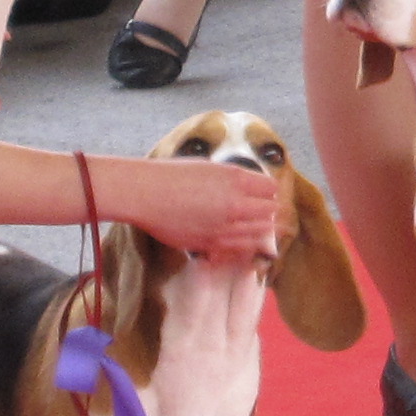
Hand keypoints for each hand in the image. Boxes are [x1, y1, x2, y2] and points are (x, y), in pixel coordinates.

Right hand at [119, 155, 286, 259]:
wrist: (145, 193)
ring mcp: (224, 227)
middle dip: (268, 211)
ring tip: (257, 227)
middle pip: (270, 211)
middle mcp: (235, 203)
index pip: (271, 189)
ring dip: (260, 229)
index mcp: (236, 179)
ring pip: (259, 232)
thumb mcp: (210, 167)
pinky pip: (240, 248)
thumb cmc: (172, 175)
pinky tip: (242, 240)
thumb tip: (251, 188)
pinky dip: (245, 244)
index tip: (263, 194)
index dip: (268, 192)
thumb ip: (234, 179)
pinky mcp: (211, 244)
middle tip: (263, 212)